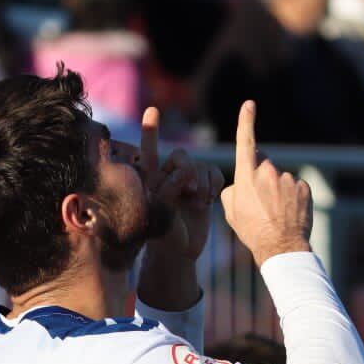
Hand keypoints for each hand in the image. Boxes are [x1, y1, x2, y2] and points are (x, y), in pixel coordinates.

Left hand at [141, 106, 217, 264]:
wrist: (181, 253)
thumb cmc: (164, 238)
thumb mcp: (161, 215)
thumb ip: (169, 190)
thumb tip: (184, 173)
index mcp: (150, 180)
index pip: (149, 153)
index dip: (152, 132)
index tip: (153, 111)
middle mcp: (167, 176)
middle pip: (180, 156)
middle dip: (187, 171)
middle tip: (190, 192)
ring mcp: (187, 180)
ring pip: (198, 165)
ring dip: (201, 183)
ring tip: (199, 202)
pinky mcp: (204, 186)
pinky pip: (212, 172)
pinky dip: (213, 183)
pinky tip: (208, 199)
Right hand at [220, 101, 311, 265]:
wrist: (280, 247)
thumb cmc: (252, 230)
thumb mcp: (230, 211)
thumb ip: (234, 189)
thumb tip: (242, 181)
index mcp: (247, 176)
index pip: (245, 142)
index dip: (246, 121)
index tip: (249, 104)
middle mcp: (268, 172)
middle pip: (263, 165)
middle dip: (260, 177)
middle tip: (259, 203)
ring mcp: (288, 179)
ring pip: (279, 178)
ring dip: (276, 190)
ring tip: (274, 214)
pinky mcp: (303, 187)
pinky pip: (294, 187)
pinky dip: (291, 197)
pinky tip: (288, 214)